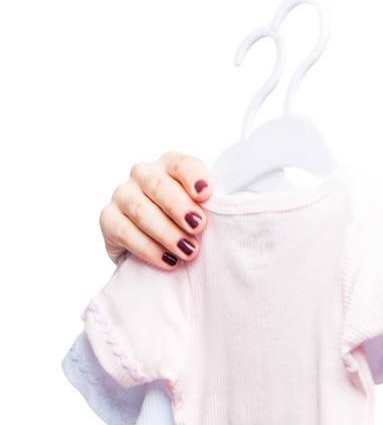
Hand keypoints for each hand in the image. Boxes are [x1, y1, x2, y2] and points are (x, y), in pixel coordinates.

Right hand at [99, 150, 212, 271]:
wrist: (154, 252)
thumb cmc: (186, 230)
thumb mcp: (203, 216)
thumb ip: (213, 208)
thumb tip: (232, 216)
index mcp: (170, 167)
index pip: (181, 164)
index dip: (193, 177)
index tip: (206, 195)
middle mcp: (143, 175)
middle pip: (157, 184)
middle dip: (179, 207)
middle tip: (198, 228)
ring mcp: (123, 195)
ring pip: (140, 208)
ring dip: (166, 232)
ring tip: (188, 252)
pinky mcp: (108, 218)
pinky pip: (123, 230)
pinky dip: (147, 248)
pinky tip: (167, 261)